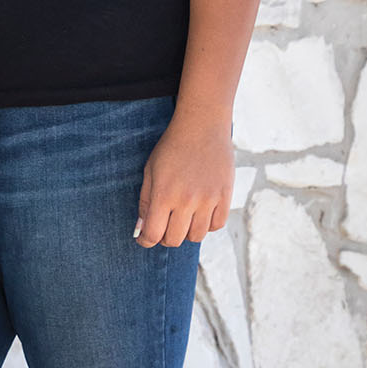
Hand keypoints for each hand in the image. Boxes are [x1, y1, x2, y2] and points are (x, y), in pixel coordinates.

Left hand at [134, 112, 233, 247]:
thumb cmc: (171, 147)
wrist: (202, 127)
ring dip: (186, 232)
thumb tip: (141, 229)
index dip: (145, 240)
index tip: (144, 238)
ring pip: (196, 236)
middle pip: (174, 240)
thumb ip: (145, 201)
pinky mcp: (225, 196)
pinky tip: (200, 213)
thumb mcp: (150, 171)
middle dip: (164, 238)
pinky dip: (206, 225)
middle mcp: (186, 201)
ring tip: (182, 218)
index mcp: (164, 195)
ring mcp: (208, 200)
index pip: (153, 234)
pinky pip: (216, 226)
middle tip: (163, 227)